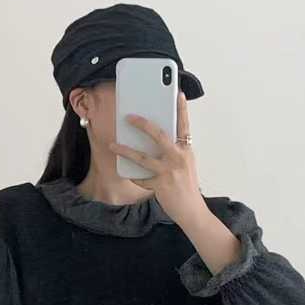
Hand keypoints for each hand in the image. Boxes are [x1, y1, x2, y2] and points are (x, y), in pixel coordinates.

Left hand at [109, 90, 204, 229]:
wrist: (192, 211)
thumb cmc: (187, 186)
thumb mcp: (185, 164)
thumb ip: (174, 151)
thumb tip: (157, 140)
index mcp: (186, 150)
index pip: (184, 125)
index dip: (181, 109)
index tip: (177, 93)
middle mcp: (178, 157)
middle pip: (158, 135)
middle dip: (142, 124)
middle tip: (128, 117)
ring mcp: (169, 171)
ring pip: (142, 157)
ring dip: (125, 150)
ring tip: (112, 145)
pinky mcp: (160, 185)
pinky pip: (141, 178)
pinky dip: (133, 175)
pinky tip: (126, 172)